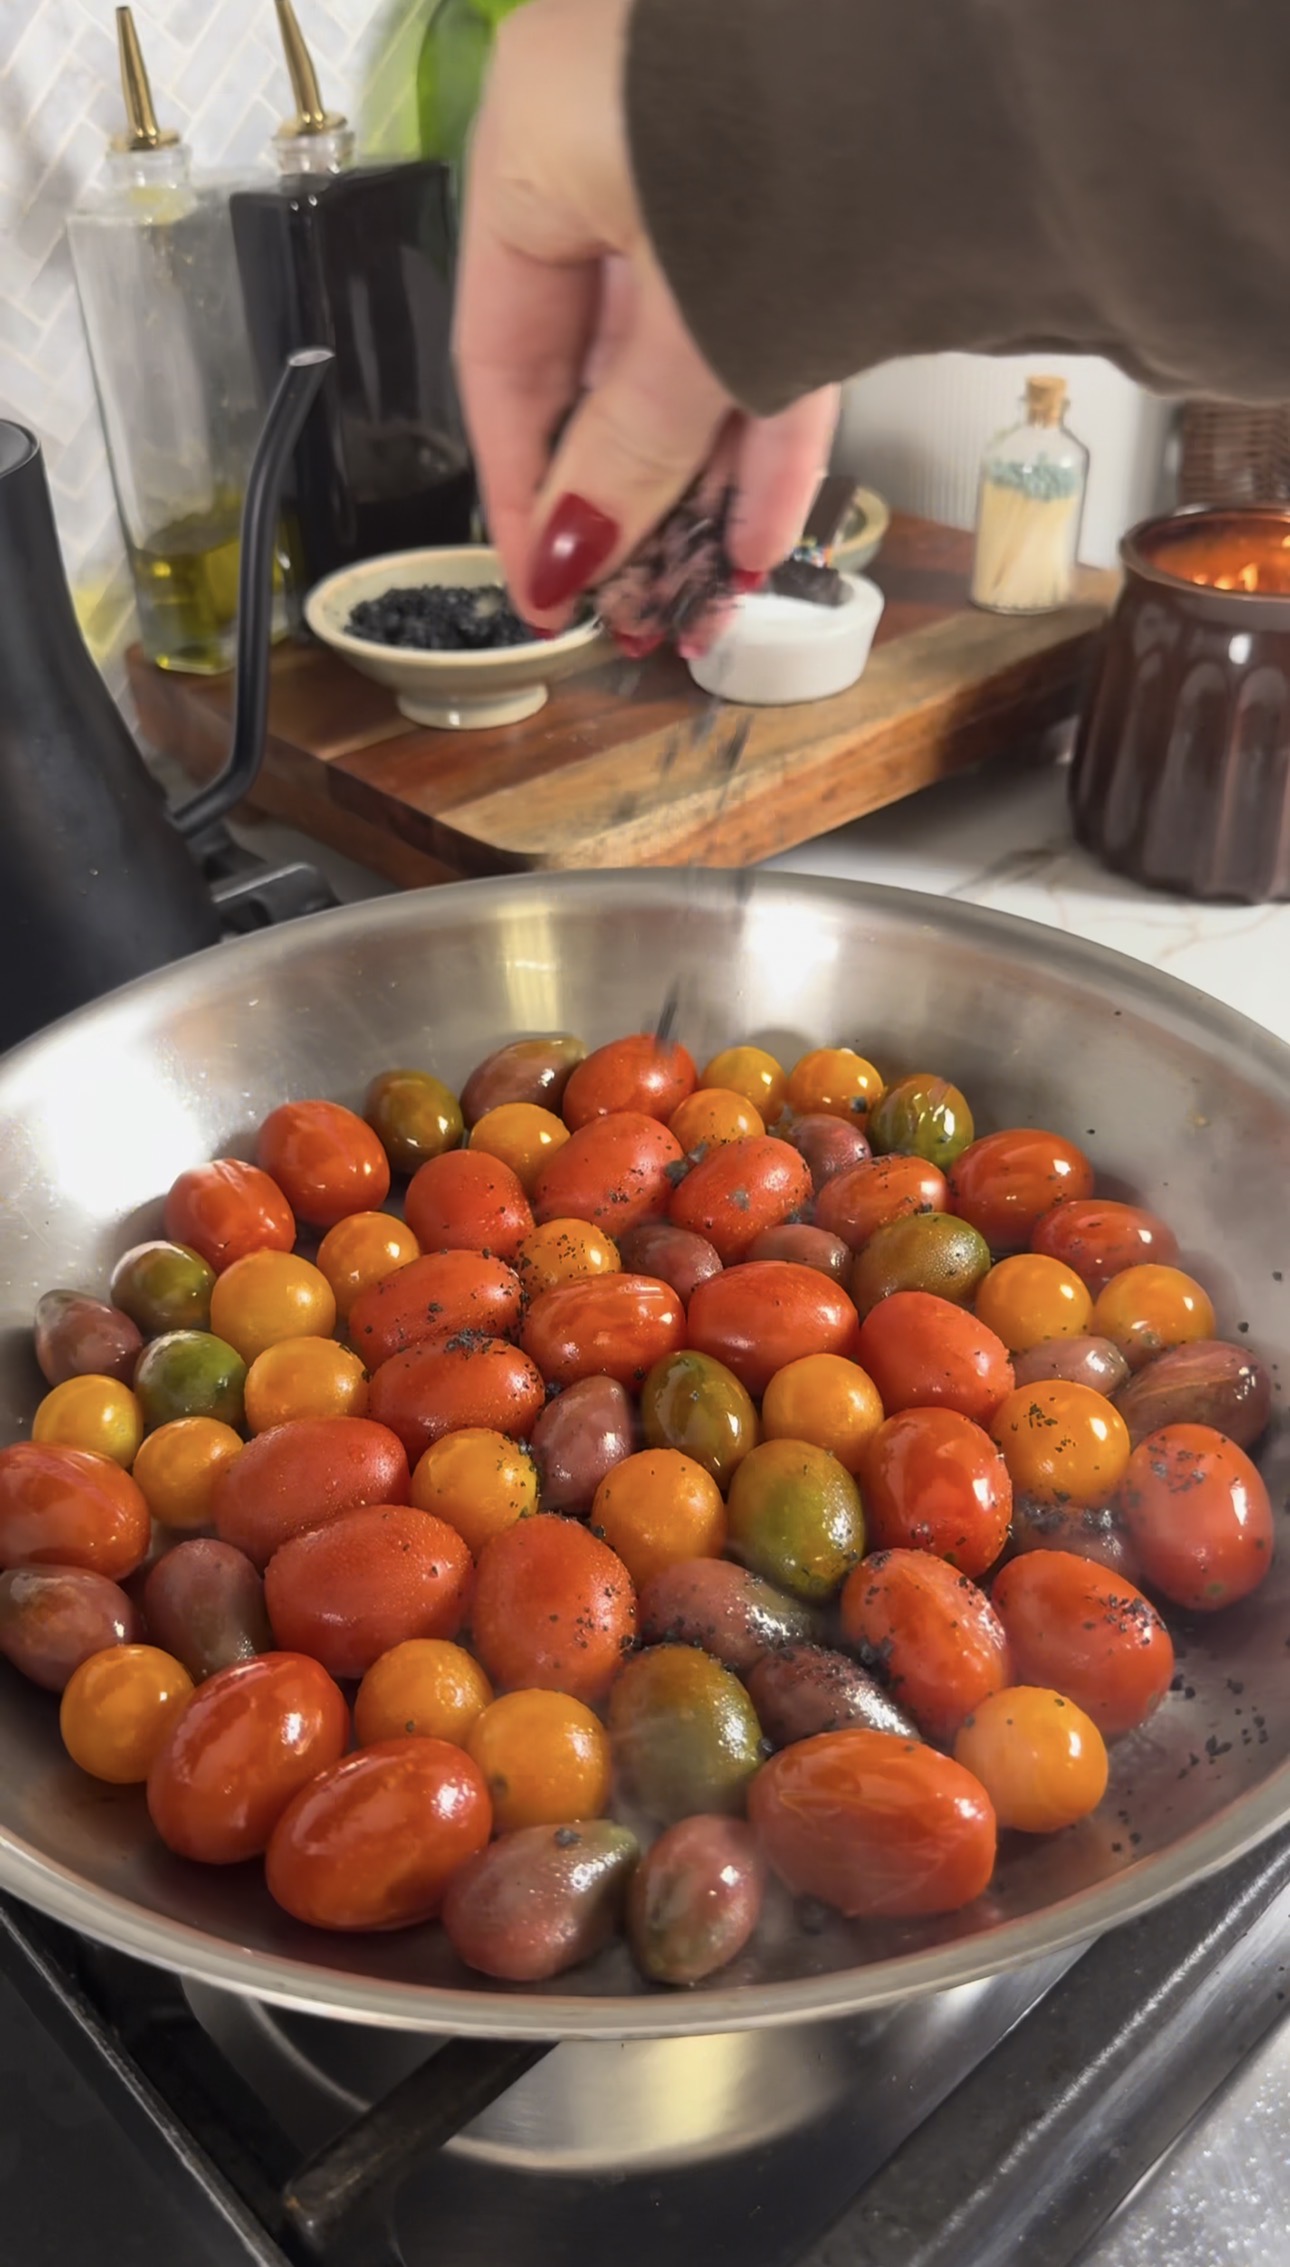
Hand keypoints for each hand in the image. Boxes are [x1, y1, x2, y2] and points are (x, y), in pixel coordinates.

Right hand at [453, 0, 837, 632]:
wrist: (978, 53)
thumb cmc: (800, 137)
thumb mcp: (693, 325)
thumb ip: (629, 446)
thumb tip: (574, 548)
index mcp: (536, 140)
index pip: (498, 355)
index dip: (519, 492)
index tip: (541, 586)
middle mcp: (612, 140)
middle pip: (595, 361)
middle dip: (621, 497)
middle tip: (630, 600)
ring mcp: (712, 163)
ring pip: (685, 354)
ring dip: (696, 479)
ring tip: (703, 583)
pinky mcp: (800, 192)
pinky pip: (760, 326)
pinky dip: (762, 424)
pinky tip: (761, 521)